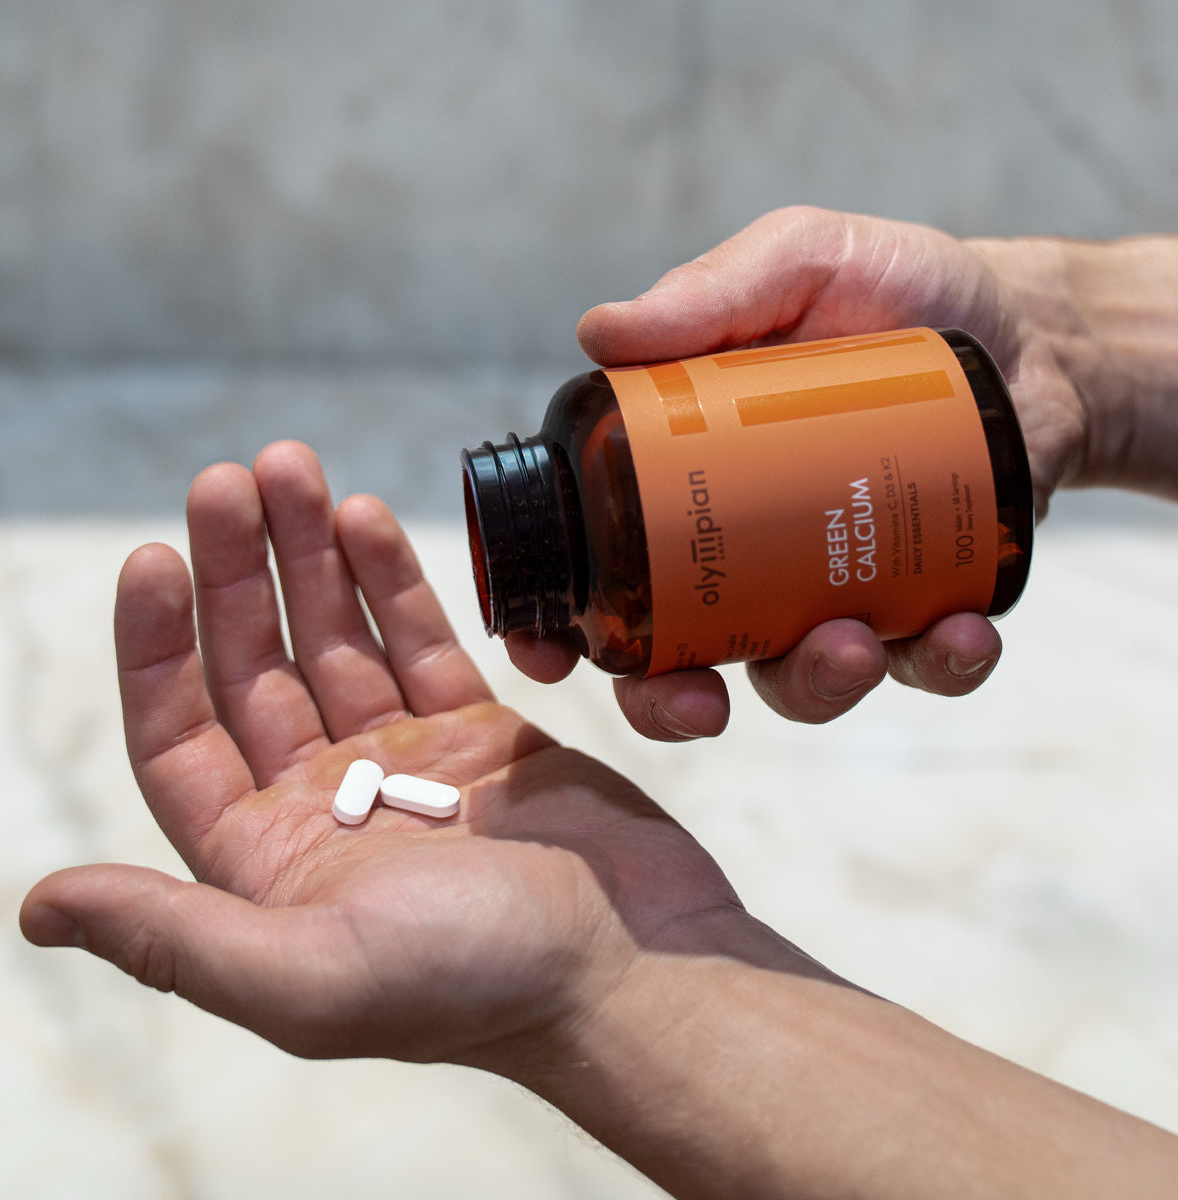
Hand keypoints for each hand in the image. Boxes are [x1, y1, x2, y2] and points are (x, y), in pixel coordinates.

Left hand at [19, 440, 758, 1067]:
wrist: (627, 970)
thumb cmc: (473, 985)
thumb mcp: (310, 977)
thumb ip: (176, 938)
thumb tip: (39, 908)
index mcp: (268, 860)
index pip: (180, 736)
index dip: (155, 648)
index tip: (152, 556)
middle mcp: (325, 803)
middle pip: (257, 666)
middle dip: (237, 571)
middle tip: (231, 478)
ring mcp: (404, 761)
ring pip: (338, 637)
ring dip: (310, 555)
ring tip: (291, 467)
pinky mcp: (478, 731)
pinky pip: (419, 639)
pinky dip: (392, 577)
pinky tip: (363, 516)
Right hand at [509, 206, 1092, 737]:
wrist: (1027, 325)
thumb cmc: (894, 291)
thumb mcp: (799, 265)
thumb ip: (710, 295)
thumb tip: (599, 331)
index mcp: (688, 484)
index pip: (604, 567)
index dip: (563, 625)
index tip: (547, 655)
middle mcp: (746, 555)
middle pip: (680, 660)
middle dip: (673, 704)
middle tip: (700, 702)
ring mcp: (833, 589)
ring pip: (798, 681)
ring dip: (815, 685)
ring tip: (853, 640)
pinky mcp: (927, 607)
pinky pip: (924, 666)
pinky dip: (941, 662)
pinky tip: (963, 630)